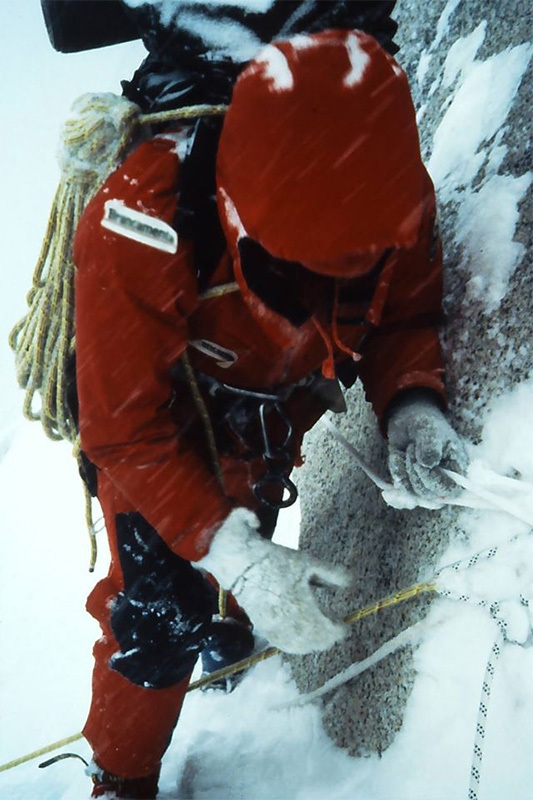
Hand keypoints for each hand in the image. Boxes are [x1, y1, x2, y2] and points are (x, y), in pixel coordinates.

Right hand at [198, 509, 350, 654]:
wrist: (242, 564)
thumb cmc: (276, 561)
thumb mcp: (308, 563)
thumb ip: (332, 575)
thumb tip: (351, 584)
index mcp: (304, 609)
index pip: (328, 631)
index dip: (339, 630)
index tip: (344, 625)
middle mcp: (290, 625)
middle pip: (316, 644)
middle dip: (327, 638)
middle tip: (334, 628)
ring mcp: (276, 629)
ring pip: (300, 648)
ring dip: (312, 643)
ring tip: (319, 633)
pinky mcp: (264, 628)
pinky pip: (284, 645)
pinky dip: (296, 644)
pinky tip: (300, 635)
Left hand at [387, 391, 467, 499]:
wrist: (408, 421)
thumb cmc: (426, 423)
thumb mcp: (429, 429)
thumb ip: (430, 445)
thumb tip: (428, 464)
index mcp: (457, 468)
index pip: (451, 491)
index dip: (435, 481)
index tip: (421, 463)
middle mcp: (444, 479)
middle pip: (428, 494)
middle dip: (415, 472)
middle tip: (413, 448)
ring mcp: (426, 483)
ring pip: (413, 492)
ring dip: (405, 469)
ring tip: (408, 449)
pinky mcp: (410, 482)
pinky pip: (400, 487)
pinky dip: (396, 471)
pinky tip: (398, 455)